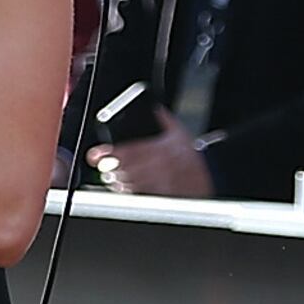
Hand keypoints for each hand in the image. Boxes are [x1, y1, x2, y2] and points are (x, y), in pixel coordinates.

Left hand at [88, 116, 209, 197]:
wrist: (208, 177)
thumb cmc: (192, 156)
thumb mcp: (178, 131)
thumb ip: (162, 118)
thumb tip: (151, 107)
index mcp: (159, 149)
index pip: (125, 151)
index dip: (106, 154)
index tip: (95, 155)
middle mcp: (157, 167)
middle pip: (122, 170)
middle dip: (110, 169)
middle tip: (105, 167)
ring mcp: (158, 183)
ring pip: (127, 184)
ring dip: (117, 181)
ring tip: (114, 177)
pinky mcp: (159, 196)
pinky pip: (137, 196)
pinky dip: (128, 192)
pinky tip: (126, 188)